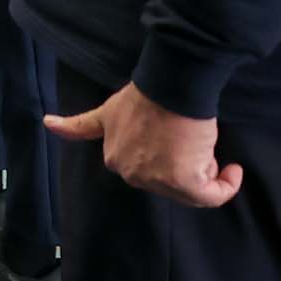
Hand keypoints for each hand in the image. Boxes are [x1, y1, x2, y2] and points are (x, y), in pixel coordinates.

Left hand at [46, 81, 240, 206]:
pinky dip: (227, 186)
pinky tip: (233, 170)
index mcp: (114, 159)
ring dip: (205, 169)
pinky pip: (212, 195)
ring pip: (192, 189)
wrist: (171, 85)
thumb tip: (47, 123)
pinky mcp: (185, 181)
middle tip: (191, 137)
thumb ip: (81, 126)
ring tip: (204, 143)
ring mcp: (157, 180)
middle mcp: (131, 174)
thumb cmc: (146, 95)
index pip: (145, 170)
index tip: (178, 142)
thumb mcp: (105, 112)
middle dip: (186, 164)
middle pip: (169, 182)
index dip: (166, 157)